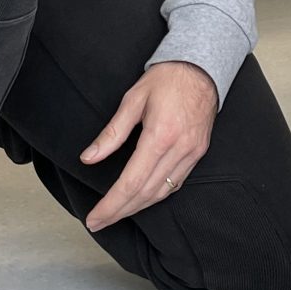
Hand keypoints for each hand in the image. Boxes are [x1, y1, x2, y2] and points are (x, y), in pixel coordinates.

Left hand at [81, 61, 218, 230]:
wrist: (201, 67)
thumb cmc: (166, 79)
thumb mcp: (132, 99)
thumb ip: (111, 133)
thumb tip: (89, 158)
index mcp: (160, 135)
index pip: (132, 182)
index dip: (111, 204)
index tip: (93, 218)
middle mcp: (179, 149)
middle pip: (146, 193)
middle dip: (119, 212)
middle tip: (98, 223)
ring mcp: (192, 152)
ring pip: (162, 193)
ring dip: (137, 208)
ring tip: (115, 214)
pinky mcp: (199, 152)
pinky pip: (176, 183)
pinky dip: (157, 195)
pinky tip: (142, 199)